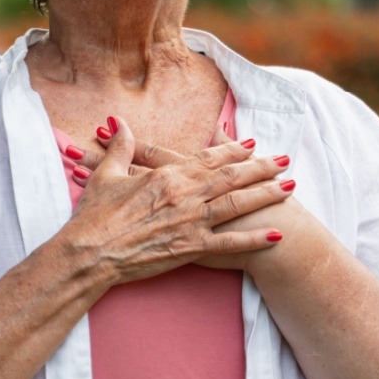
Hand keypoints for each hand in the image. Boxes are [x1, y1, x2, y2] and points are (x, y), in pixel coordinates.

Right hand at [51, 117, 292, 283]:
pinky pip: (230, 243)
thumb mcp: (106, 175)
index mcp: (168, 176)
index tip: (252, 144)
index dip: (233, 150)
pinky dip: (255, 239)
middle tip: (285, 161)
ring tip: (290, 188)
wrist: (88, 254)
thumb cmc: (94, 217)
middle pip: (232, 177)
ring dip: (266, 195)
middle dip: (261, 168)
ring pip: (238, 204)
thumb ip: (120, 148)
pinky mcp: (191, 248)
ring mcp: (191, 222)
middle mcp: (186, 195)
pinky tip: (276, 235)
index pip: (209, 158)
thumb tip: (118, 124)